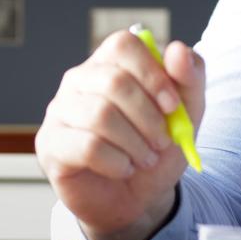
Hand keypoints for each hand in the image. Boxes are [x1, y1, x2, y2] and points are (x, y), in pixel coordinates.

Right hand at [35, 31, 205, 239]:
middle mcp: (79, 79)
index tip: (173, 106)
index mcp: (111, 62)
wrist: (139, 196)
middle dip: (149, 117)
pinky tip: (125, 168)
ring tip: (146, 158)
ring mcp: (60, 110)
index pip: (124, 44)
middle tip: (164, 141)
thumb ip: (190, 76)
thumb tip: (177, 50)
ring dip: (135, 143)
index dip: (153, 74)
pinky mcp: (50, 144)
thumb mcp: (187, 110)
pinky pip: (87, 146)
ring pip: (100, 115)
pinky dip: (117, 162)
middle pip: (114, 82)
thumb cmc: (158, 144)